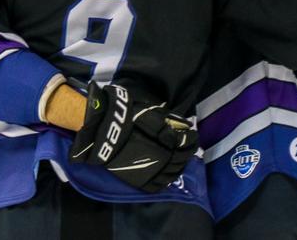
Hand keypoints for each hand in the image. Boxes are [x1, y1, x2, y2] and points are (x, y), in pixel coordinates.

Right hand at [69, 82, 197, 192]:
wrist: (103, 132)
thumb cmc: (126, 117)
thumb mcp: (149, 112)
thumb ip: (166, 119)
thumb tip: (182, 123)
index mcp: (165, 141)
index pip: (186, 142)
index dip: (191, 138)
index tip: (193, 134)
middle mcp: (162, 158)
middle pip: (182, 158)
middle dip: (188, 152)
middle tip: (190, 146)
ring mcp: (152, 170)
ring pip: (173, 172)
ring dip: (180, 165)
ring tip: (182, 160)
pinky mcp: (141, 180)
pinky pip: (159, 184)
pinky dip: (167, 180)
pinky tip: (169, 174)